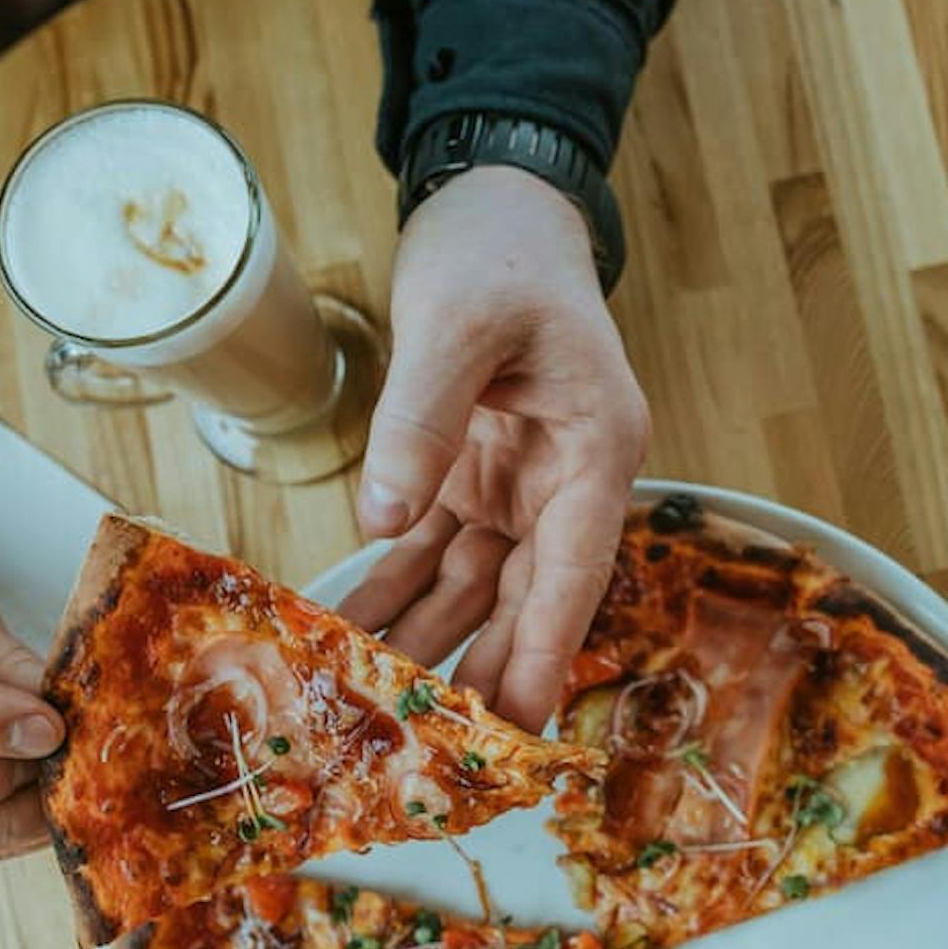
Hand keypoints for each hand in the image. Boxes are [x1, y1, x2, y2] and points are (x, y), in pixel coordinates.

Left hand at [342, 165, 649, 730]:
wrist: (497, 207)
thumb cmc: (501, 252)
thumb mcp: (458, 321)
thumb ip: (423, 419)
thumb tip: (383, 520)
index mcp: (597, 447)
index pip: (575, 565)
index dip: (550, 646)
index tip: (525, 718)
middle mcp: (567, 479)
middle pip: (525, 591)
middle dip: (484, 664)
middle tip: (444, 741)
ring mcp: (519, 483)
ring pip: (474, 583)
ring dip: (427, 637)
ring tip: (378, 702)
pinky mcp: (470, 475)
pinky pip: (430, 548)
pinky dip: (393, 587)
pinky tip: (350, 631)